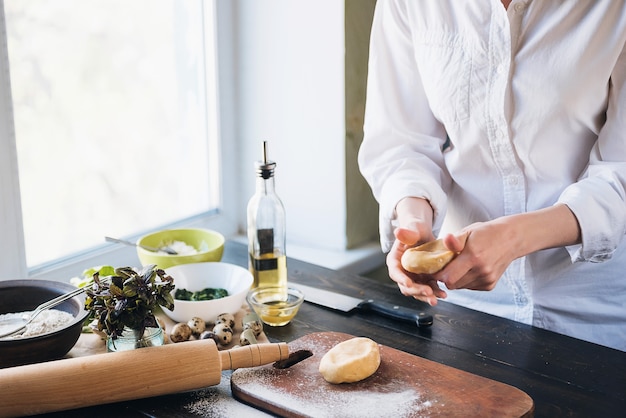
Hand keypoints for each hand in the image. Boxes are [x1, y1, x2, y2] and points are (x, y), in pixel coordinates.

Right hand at [387, 227, 447, 304]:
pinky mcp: (423, 280)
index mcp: (395, 260)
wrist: (425, 235)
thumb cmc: (416, 230)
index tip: (408, 283)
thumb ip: (408, 233)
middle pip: (406, 286)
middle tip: (428, 292)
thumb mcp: (413, 229)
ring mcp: (413, 278)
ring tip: (437, 297)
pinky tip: (443, 293)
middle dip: (417, 290)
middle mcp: (402, 272)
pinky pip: (428, 289)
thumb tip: (397, 231)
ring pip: (417, 291)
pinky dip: (435, 292)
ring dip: (426, 296)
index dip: (401, 279)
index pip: (395, 272)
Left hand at [436, 204, 581, 290]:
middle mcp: (481, 271)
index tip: (433, 268)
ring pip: (460, 287)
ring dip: (455, 279)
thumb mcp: (469, 231)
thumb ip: (455, 240)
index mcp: (473, 256)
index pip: (447, 277)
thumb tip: (445, 240)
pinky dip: (465, 280)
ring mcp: (487, 279)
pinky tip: (469, 269)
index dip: (437, 274)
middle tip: (444, 266)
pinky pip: (469, 287)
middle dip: (445, 277)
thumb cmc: (487, 233)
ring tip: (458, 265)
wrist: (512, 239)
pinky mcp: (490, 285)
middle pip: (452, 284)